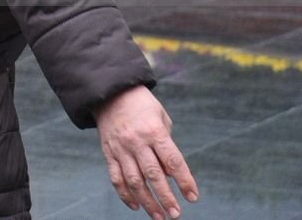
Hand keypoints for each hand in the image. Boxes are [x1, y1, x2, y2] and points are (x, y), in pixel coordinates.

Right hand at [94, 85, 197, 218]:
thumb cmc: (142, 105)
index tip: (193, 197)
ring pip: (134, 180)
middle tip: (176, 214)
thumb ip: (167, 146)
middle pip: (153, 175)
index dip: (184, 181)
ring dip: (147, 201)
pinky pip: (116, 177)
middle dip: (166, 197)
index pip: (173, 161)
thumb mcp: (162, 119)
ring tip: (158, 216)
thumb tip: (168, 175)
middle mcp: (137, 142)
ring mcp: (120, 148)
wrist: (109, 93)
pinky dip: (124, 194)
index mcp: (154, 132)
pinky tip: (135, 205)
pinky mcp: (108, 152)